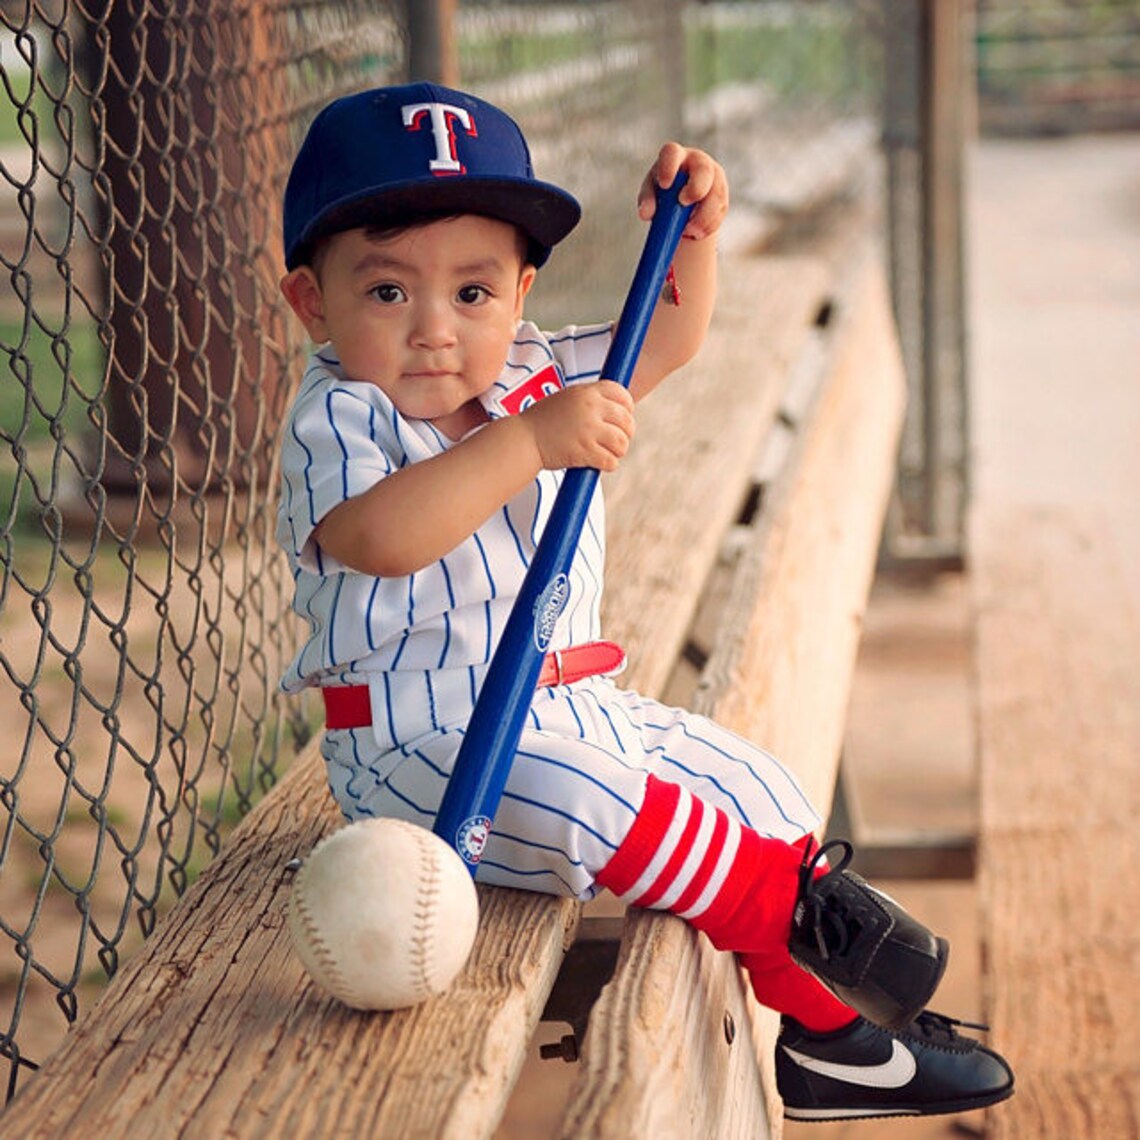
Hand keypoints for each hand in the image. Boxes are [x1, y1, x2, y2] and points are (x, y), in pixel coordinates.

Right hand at [520, 381, 634, 471]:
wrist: (523, 439)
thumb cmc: (542, 421)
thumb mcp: (566, 398)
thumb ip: (589, 400)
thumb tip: (615, 407)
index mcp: (586, 392)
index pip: (622, 394)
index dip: (627, 407)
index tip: (622, 418)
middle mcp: (590, 408)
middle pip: (626, 420)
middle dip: (625, 433)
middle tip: (616, 441)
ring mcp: (588, 430)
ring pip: (622, 442)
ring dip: (618, 450)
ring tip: (607, 452)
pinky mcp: (585, 451)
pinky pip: (611, 460)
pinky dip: (608, 464)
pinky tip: (598, 463)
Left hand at [637, 142, 728, 241]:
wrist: (683, 206)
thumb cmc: (663, 194)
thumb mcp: (651, 196)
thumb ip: (647, 201)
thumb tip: (645, 213)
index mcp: (675, 157)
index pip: (672, 153)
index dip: (668, 167)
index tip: (664, 185)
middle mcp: (698, 162)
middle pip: (703, 170)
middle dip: (695, 188)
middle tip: (683, 203)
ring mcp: (714, 178)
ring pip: (716, 195)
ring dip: (703, 217)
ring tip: (688, 230)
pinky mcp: (723, 196)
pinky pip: (720, 212)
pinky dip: (708, 226)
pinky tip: (696, 233)